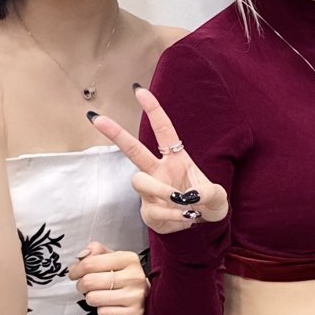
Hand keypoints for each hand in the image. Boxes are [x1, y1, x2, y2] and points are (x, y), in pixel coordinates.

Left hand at [70, 242, 148, 314]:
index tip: (74, 274)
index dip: (76, 270)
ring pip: (93, 298)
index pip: (90, 263)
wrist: (147, 299)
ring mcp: (135, 296)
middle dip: (81, 285)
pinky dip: (102, 311)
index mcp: (129, 259)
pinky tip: (111, 307)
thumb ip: (96, 252)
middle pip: (89, 281)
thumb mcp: (112, 259)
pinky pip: (103, 313)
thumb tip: (81, 256)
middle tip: (85, 287)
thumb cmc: (124, 277)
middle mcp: (134, 276)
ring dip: (91, 299)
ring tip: (100, 296)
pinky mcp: (133, 314)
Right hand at [89, 85, 228, 233]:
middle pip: (133, 150)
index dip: (152, 110)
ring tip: (183, 201)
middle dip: (115, 133)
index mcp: (176, 158)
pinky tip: (185, 218)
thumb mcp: (217, 195)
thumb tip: (190, 197)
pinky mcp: (147, 210)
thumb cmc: (207, 201)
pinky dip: (173, 215)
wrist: (203, 224)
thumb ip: (208, 193)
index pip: (163, 130)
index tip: (139, 90)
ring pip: (140, 182)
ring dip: (162, 191)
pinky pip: (153, 209)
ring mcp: (150, 191)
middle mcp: (159, 171)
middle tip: (97, 118)